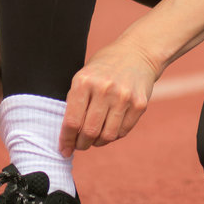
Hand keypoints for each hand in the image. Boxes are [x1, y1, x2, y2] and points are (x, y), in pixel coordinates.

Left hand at [59, 35, 160, 155]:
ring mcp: (124, 97)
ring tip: (94, 139)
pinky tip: (108, 129)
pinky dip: (113, 136)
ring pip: (107, 136)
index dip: (66, 140)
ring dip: (97, 142)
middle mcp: (104, 89)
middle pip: (89, 132)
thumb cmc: (104, 68)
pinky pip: (122, 131)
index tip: (64, 150)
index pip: (71, 121)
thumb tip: (67, 135)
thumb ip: (76, 102)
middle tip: (79, 145)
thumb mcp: (84, 76)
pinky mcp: (139, 104)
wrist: (137, 53)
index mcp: (84, 81)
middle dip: (81, 144)